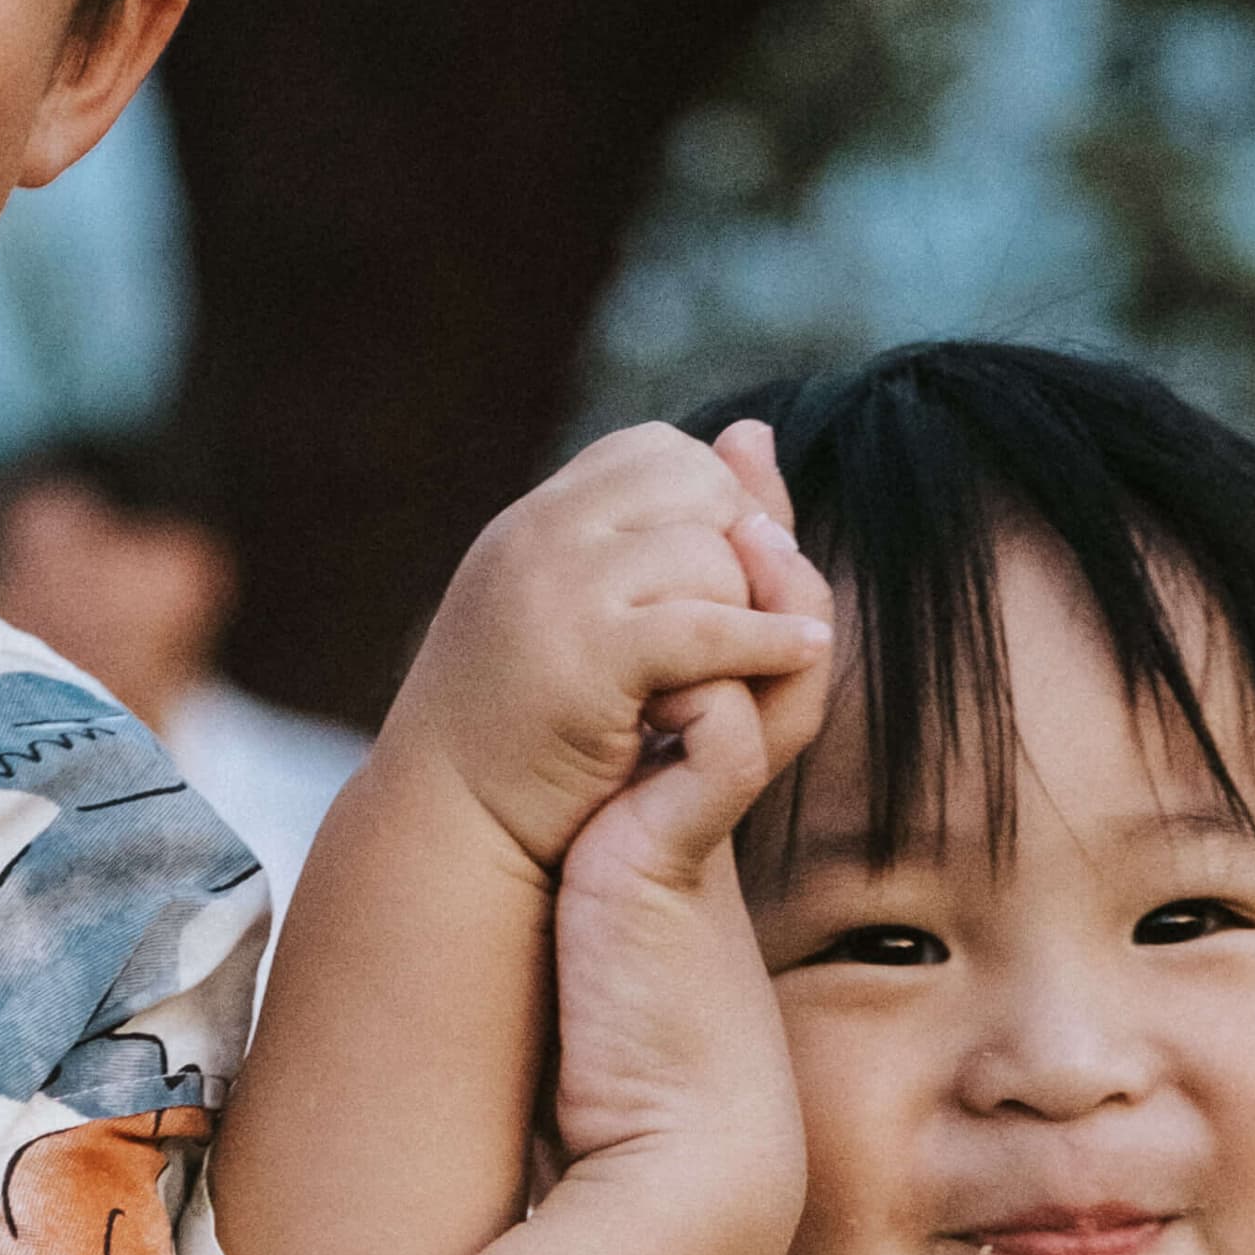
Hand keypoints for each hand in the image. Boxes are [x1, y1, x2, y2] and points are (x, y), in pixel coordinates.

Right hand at [379, 420, 833, 882]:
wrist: (449, 826)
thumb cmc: (522, 728)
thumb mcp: (584, 604)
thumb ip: (659, 527)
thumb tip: (756, 428)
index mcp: (532, 521)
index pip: (654, 451)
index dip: (709, 502)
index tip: (724, 572)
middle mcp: (536, 537)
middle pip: (694, 486)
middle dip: (738, 544)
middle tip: (744, 611)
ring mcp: (557, 592)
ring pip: (708, 553)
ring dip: (747, 603)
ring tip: (748, 654)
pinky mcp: (588, 658)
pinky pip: (707, 626)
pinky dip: (766, 641)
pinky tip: (804, 652)